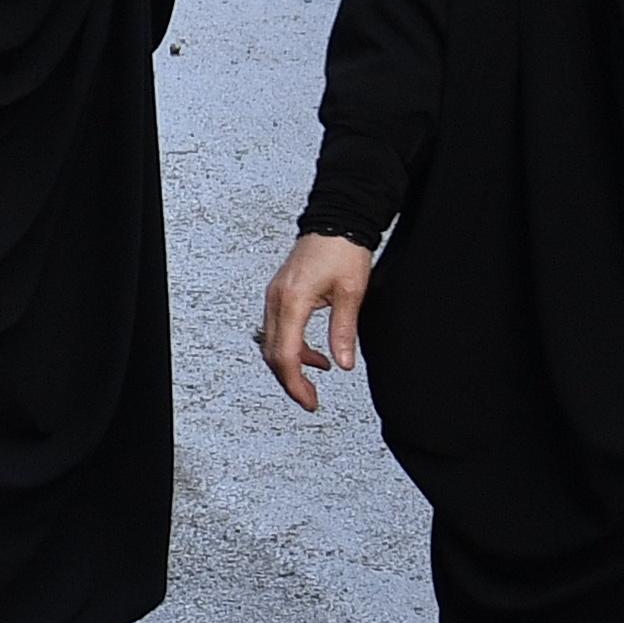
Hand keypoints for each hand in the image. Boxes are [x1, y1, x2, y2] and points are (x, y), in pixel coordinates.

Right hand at [258, 233, 374, 411]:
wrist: (336, 220)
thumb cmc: (343, 250)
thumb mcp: (351, 294)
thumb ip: (344, 331)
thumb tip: (344, 363)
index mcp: (292, 301)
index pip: (286, 354)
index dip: (295, 383)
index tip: (309, 401)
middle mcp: (276, 300)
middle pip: (272, 353)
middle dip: (290, 380)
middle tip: (310, 399)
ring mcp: (275, 296)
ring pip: (272, 343)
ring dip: (291, 364)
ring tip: (315, 379)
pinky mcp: (280, 293)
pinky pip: (278, 329)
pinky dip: (292, 347)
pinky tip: (314, 355)